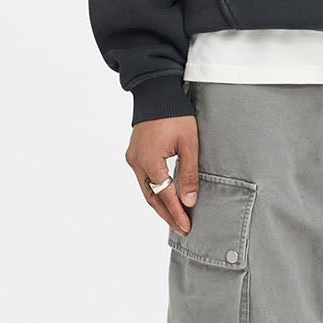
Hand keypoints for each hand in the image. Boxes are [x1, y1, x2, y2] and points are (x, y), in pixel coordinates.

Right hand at [128, 116, 199, 233]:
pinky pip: (144, 180)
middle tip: (182, 229)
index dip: (176, 213)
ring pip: (146, 190)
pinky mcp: (134, 155)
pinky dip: (155, 192)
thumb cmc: (175, 114)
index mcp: (150, 160)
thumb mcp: (189, 144)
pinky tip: (165, 199)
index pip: (165, 195)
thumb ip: (189, 174)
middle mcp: (137, 162)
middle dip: (167, 215)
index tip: (186, 227)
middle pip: (152, 197)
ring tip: (175, 219)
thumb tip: (189, 201)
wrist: (156, 93)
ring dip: (160, 205)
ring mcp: (133, 158)